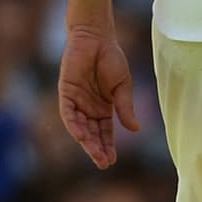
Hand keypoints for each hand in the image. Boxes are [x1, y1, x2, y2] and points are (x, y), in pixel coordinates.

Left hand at [58, 27, 138, 168]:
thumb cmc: (112, 59)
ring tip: (95, 154)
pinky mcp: (66, 92)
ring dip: (87, 141)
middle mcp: (89, 108)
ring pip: (80, 127)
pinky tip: (81, 136)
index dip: (108, 146)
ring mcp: (77, 101)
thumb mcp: (123, 86)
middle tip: (104, 163)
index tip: (112, 161)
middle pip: (93, 133)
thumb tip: (135, 130)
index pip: (105, 132)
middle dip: (98, 148)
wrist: (96, 38)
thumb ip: (125, 107)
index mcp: (104, 107)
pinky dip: (74, 125)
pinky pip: (68, 113)